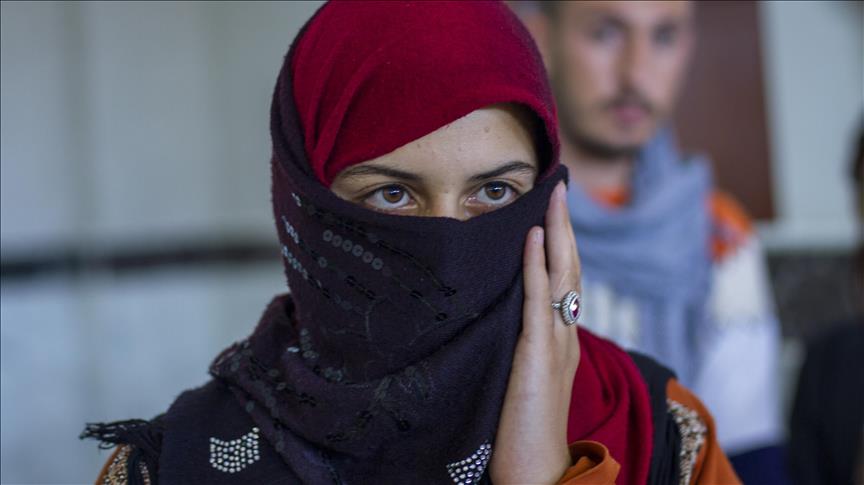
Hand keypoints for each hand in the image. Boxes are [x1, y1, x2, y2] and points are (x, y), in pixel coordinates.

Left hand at [490, 182, 581, 484]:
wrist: (536, 471)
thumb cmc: (522, 432)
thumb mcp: (521, 379)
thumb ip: (519, 348)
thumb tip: (498, 317)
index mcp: (560, 342)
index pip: (564, 282)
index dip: (560, 245)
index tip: (551, 212)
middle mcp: (565, 336)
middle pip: (570, 269)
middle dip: (564, 226)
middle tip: (558, 187)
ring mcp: (556, 344)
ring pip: (562, 276)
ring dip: (556, 232)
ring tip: (551, 195)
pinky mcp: (538, 355)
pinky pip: (539, 300)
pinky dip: (538, 265)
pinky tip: (534, 236)